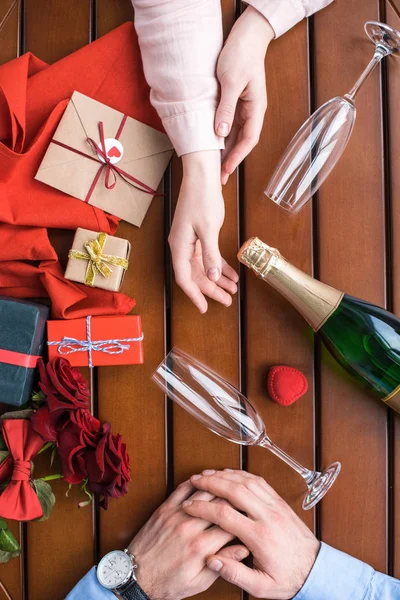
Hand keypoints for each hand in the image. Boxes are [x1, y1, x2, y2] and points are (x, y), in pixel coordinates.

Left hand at [129, 479, 249, 599]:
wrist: (136, 577)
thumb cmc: (168, 583)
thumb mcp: (199, 582)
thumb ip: (223, 563)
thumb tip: (244, 549)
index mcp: (201, 548)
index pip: (232, 524)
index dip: (244, 517)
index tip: (250, 514)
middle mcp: (190, 528)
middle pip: (220, 503)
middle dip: (234, 498)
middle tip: (243, 495)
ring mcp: (176, 516)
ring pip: (203, 491)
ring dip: (217, 485)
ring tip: (227, 483)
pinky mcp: (164, 509)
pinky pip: (182, 489)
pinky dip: (194, 482)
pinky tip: (204, 481)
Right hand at [169, 150, 237, 312]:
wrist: (201, 175)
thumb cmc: (203, 199)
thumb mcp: (209, 229)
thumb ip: (210, 255)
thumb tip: (212, 277)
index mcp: (179, 246)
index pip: (185, 278)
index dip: (195, 295)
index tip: (205, 309)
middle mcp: (182, 246)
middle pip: (196, 275)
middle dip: (212, 289)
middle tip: (228, 300)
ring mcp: (190, 241)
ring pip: (203, 267)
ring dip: (218, 279)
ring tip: (233, 289)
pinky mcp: (198, 235)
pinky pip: (208, 256)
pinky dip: (219, 265)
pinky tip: (232, 274)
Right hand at [182, 469, 319, 598]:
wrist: (315, 569)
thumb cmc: (288, 579)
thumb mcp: (261, 587)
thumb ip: (236, 574)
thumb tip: (212, 561)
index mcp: (260, 537)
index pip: (226, 515)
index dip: (204, 509)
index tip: (189, 507)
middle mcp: (268, 516)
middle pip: (235, 490)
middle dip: (212, 483)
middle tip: (195, 480)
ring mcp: (275, 506)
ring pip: (247, 481)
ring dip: (226, 475)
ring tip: (208, 474)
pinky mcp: (280, 502)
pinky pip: (259, 481)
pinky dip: (242, 475)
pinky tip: (230, 474)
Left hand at [215, 7, 274, 183]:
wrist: (245, 37)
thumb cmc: (241, 56)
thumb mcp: (231, 82)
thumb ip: (226, 108)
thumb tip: (221, 133)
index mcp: (256, 108)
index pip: (248, 139)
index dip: (237, 157)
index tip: (227, 170)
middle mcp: (252, 112)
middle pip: (242, 142)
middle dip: (231, 160)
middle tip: (219, 178)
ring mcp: (244, 109)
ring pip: (234, 136)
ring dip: (225, 152)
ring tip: (214, 168)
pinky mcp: (235, 104)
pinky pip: (229, 125)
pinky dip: (221, 138)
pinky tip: (212, 147)